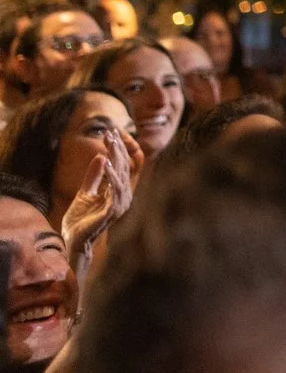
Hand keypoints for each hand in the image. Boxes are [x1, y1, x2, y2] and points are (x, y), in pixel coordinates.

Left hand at [60, 135, 137, 280]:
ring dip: (116, 156)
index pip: (121, 165)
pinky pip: (114, 188)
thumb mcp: (85, 192)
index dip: (117, 148)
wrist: (73, 241)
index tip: (110, 132)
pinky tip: (105, 161)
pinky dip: (111, 174)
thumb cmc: (80, 219)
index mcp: (118, 191)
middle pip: (124, 166)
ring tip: (110, 142)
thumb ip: (94, 176)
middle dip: (118, 148)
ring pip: (121, 174)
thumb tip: (101, 156)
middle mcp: (123, 195)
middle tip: (111, 131)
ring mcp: (120, 203)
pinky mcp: (112, 210)